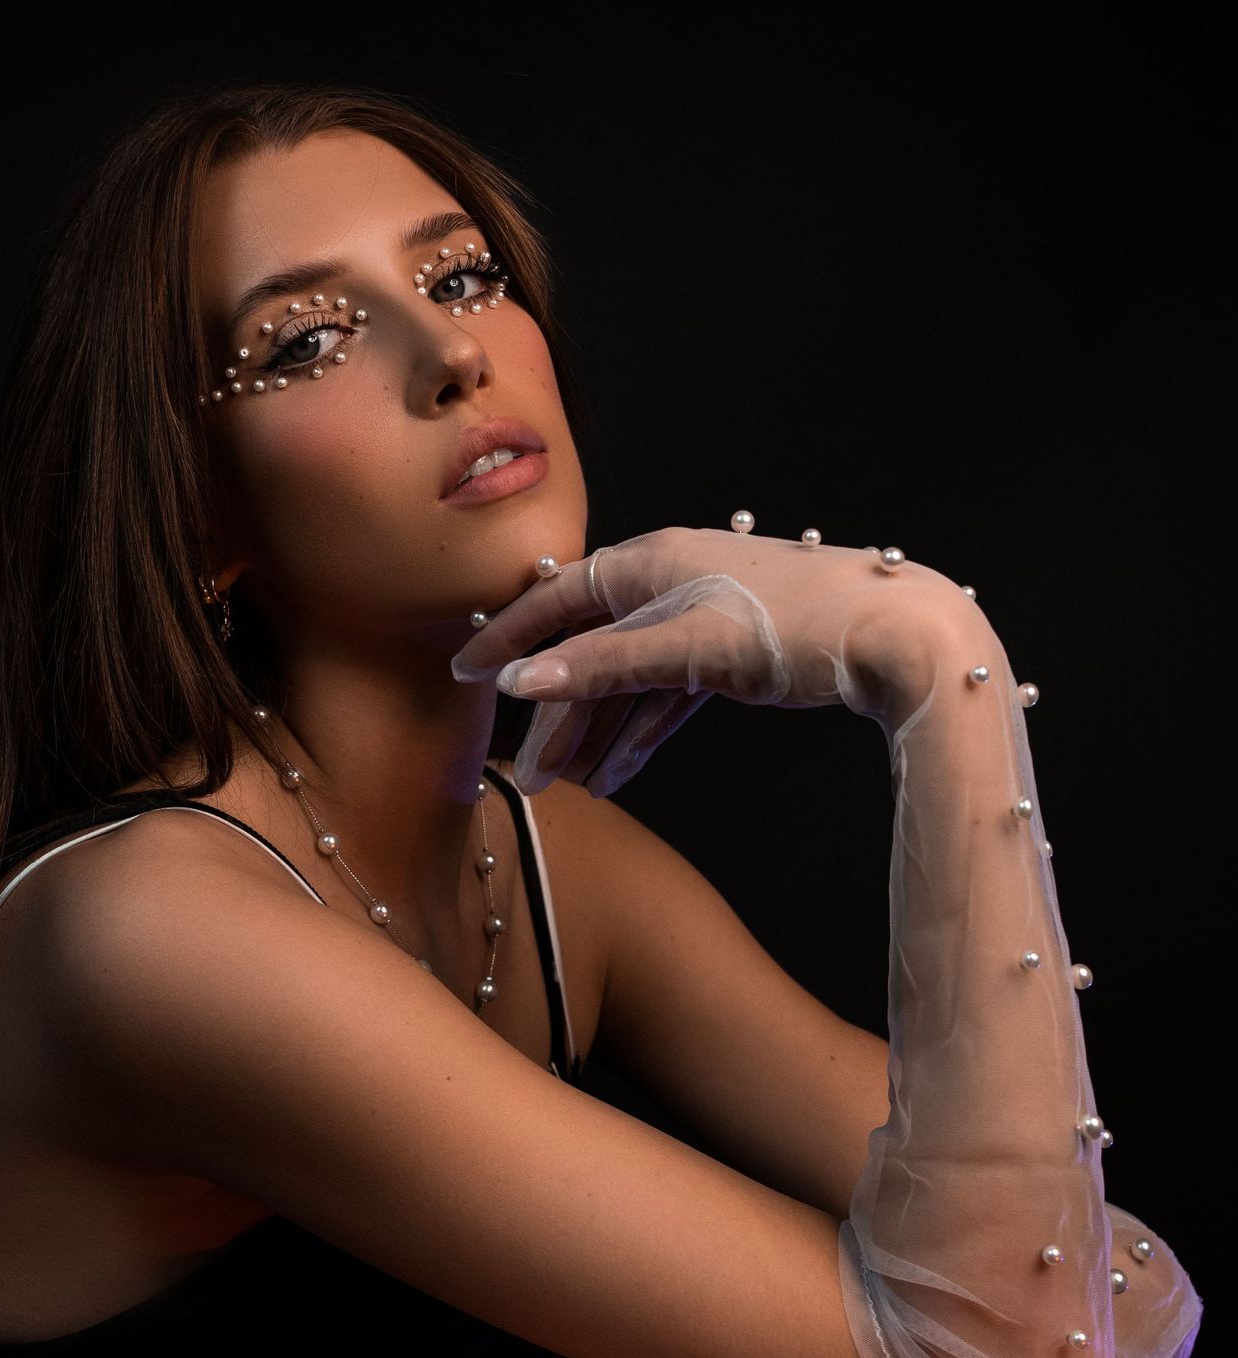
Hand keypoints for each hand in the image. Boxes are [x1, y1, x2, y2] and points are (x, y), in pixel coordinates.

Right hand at [450, 527, 974, 794]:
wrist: (901, 635)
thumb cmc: (799, 625)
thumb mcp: (690, 646)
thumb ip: (601, 665)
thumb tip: (518, 683)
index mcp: (652, 561)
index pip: (557, 601)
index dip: (507, 641)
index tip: (463, 676)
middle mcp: (671, 581)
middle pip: (591, 650)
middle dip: (555, 715)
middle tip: (524, 775)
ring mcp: (702, 618)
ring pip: (629, 681)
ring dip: (597, 735)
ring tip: (567, 789)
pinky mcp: (732, 654)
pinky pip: (668, 697)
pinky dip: (642, 735)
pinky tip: (619, 776)